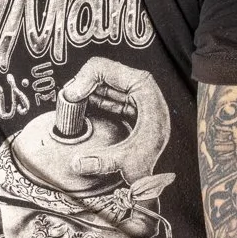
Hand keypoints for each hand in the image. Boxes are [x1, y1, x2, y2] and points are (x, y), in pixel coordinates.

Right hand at [57, 57, 168, 181]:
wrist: (170, 169)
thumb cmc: (154, 160)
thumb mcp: (129, 162)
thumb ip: (102, 161)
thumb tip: (75, 163)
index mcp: (143, 91)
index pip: (105, 68)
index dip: (83, 78)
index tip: (70, 95)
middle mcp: (141, 88)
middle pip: (104, 72)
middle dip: (82, 84)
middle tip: (66, 99)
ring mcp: (137, 95)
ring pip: (105, 82)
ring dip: (86, 90)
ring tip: (71, 102)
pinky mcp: (133, 104)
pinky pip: (109, 93)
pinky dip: (94, 97)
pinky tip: (83, 106)